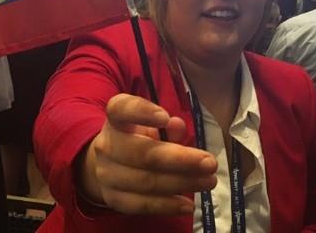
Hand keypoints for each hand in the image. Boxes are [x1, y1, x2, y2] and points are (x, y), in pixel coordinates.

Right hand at [77, 93, 217, 215]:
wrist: (108, 165)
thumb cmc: (136, 140)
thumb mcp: (150, 128)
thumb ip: (167, 128)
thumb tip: (177, 126)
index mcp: (115, 119)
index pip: (121, 109)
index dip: (141, 112)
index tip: (165, 118)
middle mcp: (106, 144)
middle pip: (140, 152)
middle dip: (179, 159)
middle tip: (209, 163)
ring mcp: (106, 173)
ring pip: (145, 181)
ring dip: (180, 183)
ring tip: (208, 181)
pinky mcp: (112, 198)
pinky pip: (140, 204)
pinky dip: (166, 205)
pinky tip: (187, 204)